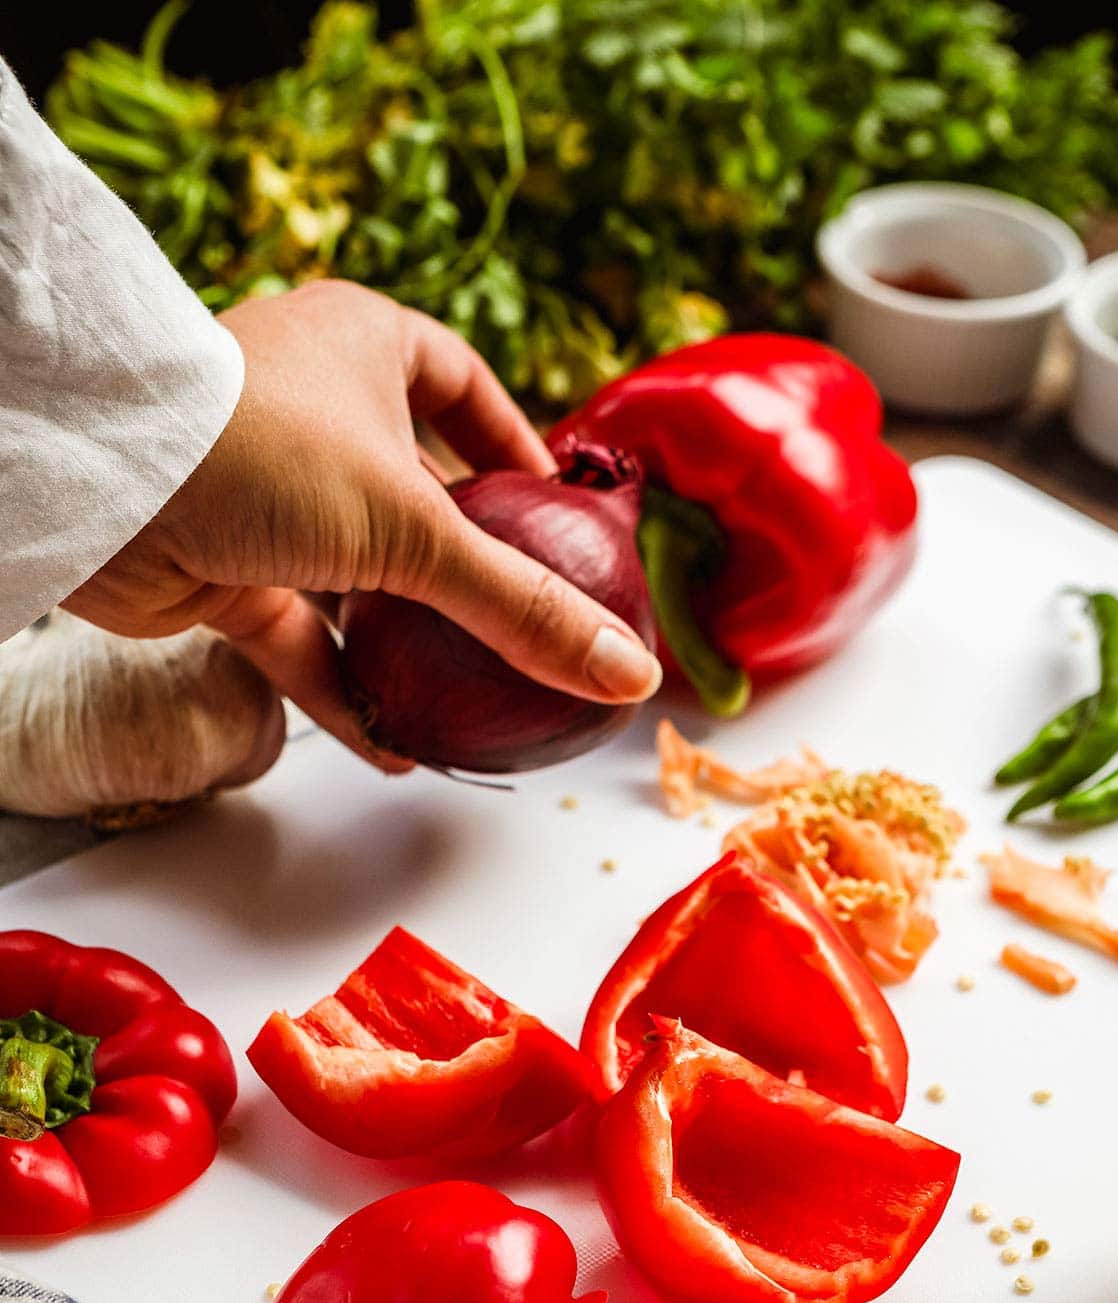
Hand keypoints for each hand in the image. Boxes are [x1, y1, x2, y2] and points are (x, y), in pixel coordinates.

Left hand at [66, 280, 661, 764]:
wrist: (100, 487)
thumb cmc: (260, 449)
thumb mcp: (416, 527)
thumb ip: (523, 606)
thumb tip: (624, 672)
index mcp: (366, 348)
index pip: (463, 388)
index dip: (512, 447)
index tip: (555, 509)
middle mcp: (315, 412)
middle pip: (415, 495)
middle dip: (464, 564)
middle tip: (526, 620)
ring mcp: (264, 495)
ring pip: (357, 578)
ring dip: (406, 642)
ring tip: (470, 697)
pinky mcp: (222, 571)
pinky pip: (302, 638)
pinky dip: (345, 690)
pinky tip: (395, 747)